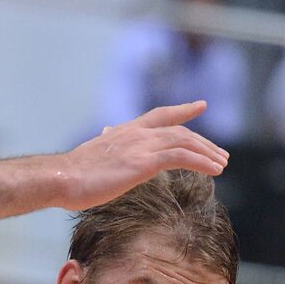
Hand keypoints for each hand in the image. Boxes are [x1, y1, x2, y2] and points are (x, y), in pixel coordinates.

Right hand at [57, 101, 228, 209]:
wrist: (61, 177)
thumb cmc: (72, 175)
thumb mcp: (93, 158)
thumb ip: (105, 151)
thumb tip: (104, 145)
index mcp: (125, 131)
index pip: (160, 115)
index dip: (182, 110)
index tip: (200, 106)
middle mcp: (136, 133)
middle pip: (179, 130)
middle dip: (203, 141)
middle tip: (220, 154)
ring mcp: (141, 145)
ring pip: (185, 142)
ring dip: (207, 153)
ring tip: (222, 164)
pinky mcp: (144, 162)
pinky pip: (182, 156)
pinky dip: (202, 162)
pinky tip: (215, 171)